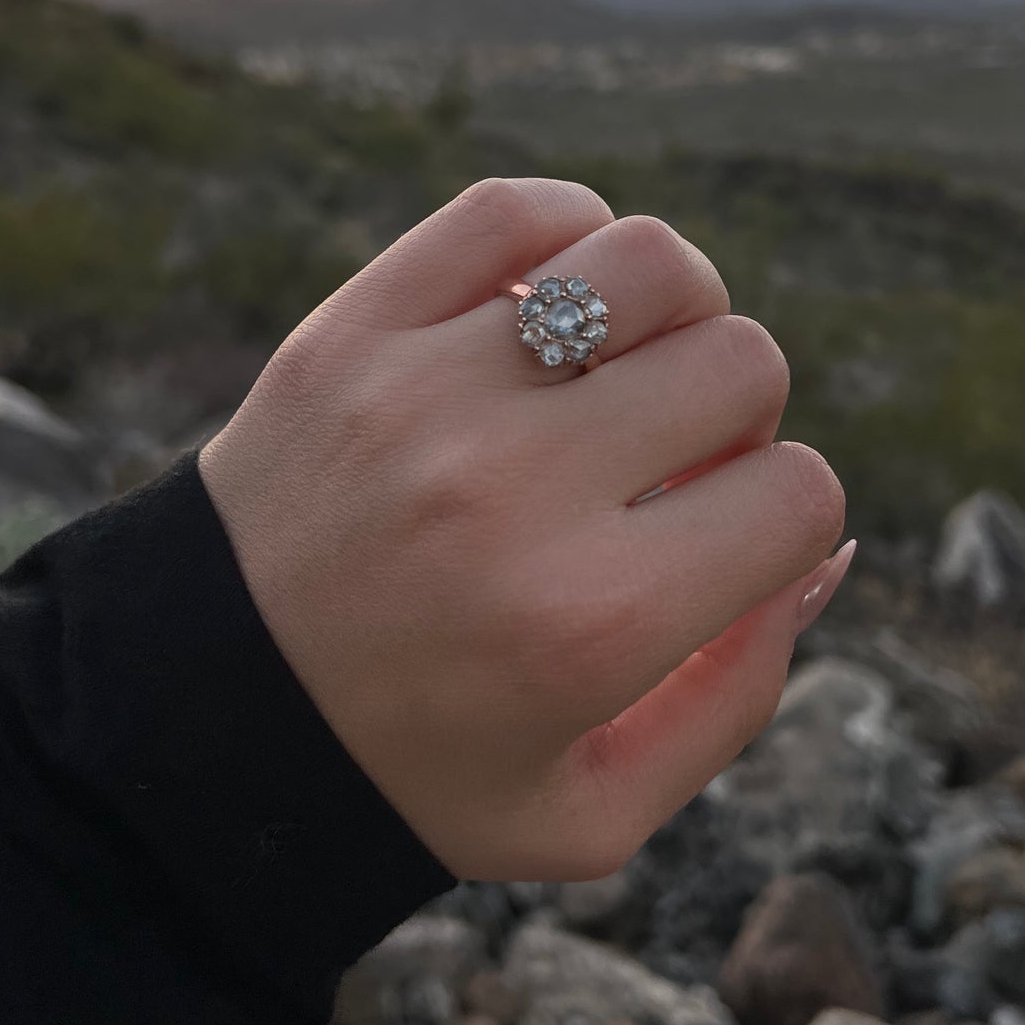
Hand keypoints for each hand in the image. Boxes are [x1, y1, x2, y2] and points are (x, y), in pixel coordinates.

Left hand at [198, 177, 848, 882]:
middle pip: (741, 364)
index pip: (798, 495)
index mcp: (591, 625)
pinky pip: (515, 209)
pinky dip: (569, 235)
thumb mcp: (592, 815)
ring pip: (649, 261)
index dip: (784, 515)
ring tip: (622, 367)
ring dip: (675, 309)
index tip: (719, 534)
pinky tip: (553, 306)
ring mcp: (428, 392)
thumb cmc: (412, 771)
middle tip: (667, 460)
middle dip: (739, 416)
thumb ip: (738, 698)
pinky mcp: (353, 327)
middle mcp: (515, 494)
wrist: (196, 711)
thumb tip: (827, 548)